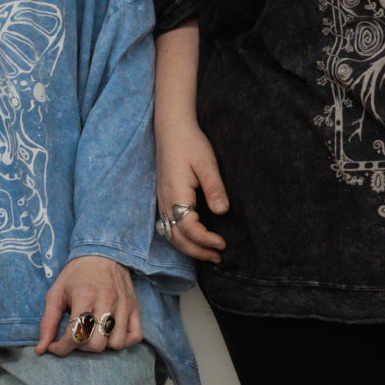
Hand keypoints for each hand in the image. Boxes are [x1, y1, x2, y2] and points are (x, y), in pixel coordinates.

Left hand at [35, 256, 141, 356]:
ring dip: (102, 345)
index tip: (54, 345)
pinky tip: (111, 334)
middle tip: (76, 336)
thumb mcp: (56, 293)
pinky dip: (123, 341)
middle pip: (96, 344)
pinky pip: (135, 336)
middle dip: (81, 347)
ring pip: (116, 343)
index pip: (75, 336)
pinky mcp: (135, 307)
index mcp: (85, 296)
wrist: (102, 252)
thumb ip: (48, 322)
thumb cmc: (76, 274)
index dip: (61, 348)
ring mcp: (124, 305)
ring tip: (93, 334)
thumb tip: (41, 349)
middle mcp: (107, 301)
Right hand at [156, 119, 228, 263]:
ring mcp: (162, 201)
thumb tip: (222, 210)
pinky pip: (169, 227)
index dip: (205, 240)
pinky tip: (195, 239)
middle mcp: (165, 202)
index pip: (188, 228)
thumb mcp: (206, 163)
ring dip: (190, 248)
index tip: (223, 243)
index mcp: (175, 194)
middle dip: (198, 251)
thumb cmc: (190, 143)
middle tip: (219, 256)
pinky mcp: (164, 199)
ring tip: (210, 253)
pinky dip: (182, 239)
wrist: (172, 129)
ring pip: (171, 235)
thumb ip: (214, 187)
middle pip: (177, 238)